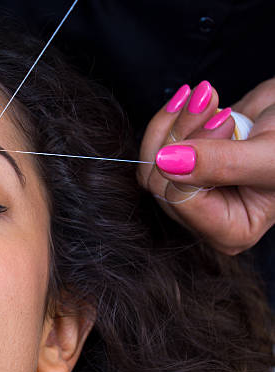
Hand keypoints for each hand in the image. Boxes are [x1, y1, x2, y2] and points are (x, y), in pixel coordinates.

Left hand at [137, 78, 274, 254]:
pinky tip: (198, 101)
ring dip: (176, 121)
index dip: (194, 156)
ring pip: (152, 161)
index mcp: (230, 231)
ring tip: (207, 96)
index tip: (224, 122)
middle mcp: (204, 216)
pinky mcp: (180, 165)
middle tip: (211, 101)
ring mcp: (190, 190)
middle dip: (181, 133)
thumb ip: (221, 163)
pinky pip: (155, 144)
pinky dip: (173, 117)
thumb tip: (167, 162)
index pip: (181, 200)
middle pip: (159, 182)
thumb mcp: (269, 157)